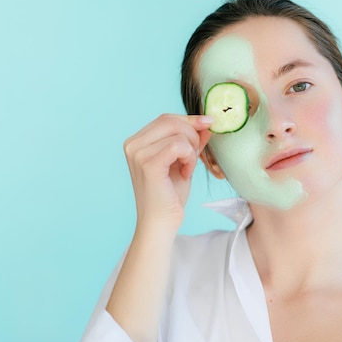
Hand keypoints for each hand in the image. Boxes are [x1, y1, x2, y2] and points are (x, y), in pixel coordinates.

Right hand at [123, 114, 212, 233]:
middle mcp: (132, 144)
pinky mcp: (148, 163)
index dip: (189, 120)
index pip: (166, 118)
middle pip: (171, 120)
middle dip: (192, 134)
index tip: (208, 124)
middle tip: (195, 157)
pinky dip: (189, 157)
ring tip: (187, 169)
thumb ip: (191, 141)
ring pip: (178, 132)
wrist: (160, 223)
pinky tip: (185, 173)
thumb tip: (206, 122)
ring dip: (191, 150)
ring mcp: (138, 153)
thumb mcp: (183, 161)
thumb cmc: (169, 195)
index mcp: (136, 142)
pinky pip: (179, 145)